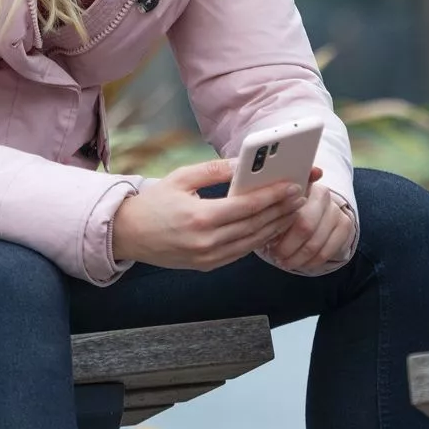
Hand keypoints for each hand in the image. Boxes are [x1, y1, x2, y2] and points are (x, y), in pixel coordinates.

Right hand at [111, 158, 306, 270]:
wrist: (128, 234)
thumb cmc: (153, 203)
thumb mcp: (180, 178)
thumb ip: (214, 170)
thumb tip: (244, 163)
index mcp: (200, 218)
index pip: (247, 207)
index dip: (273, 196)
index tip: (293, 186)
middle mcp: (207, 242)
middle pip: (256, 225)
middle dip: (282, 210)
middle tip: (301, 196)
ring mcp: (208, 257)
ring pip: (253, 242)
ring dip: (276, 226)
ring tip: (292, 210)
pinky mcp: (207, 265)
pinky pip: (241, 252)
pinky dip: (259, 238)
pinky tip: (270, 226)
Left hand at [260, 167, 355, 274]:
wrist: (316, 211)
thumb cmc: (288, 209)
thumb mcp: (278, 203)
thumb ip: (272, 203)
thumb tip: (266, 200)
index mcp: (304, 184)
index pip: (292, 209)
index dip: (280, 229)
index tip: (269, 243)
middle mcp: (324, 194)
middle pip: (305, 227)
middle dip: (287, 247)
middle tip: (275, 256)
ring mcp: (336, 210)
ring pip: (316, 243)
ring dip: (297, 258)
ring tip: (284, 262)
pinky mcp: (345, 226)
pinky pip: (328, 251)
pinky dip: (311, 262)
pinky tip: (301, 264)